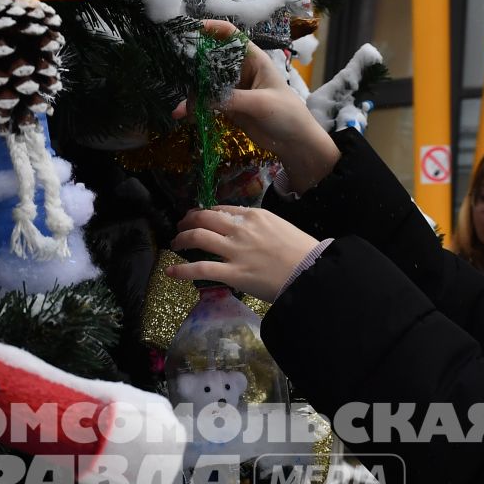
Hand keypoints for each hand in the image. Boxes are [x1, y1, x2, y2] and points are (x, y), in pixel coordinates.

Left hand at [167, 206, 320, 302]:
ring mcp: (235, 250)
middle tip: (181, 227)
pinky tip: (170, 273)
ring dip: (181, 239)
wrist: (312, 271)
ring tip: (175, 244)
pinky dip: (181, 270)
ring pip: (198, 236)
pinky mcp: (233, 273)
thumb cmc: (302, 251)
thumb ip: (260, 226)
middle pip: (204, 217)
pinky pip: (200, 268)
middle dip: (188, 220)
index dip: (206, 214)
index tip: (199, 219)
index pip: (221, 210)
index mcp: (254, 215)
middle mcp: (240, 228)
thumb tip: (247, 230)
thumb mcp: (281, 226)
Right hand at [177, 20, 340, 190]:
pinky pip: (207, 102)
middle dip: (193, 63)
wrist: (295, 142)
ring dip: (192, 91)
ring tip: (182, 106)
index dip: (210, 28)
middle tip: (173, 68)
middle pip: (212, 58)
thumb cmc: (286, 114)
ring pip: (206, 83)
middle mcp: (240, 70)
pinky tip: (183, 115)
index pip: (229, 35)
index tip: (188, 30)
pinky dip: (195, 107)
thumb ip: (231, 99)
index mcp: (252, 59)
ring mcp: (233, 89)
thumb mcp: (260, 103)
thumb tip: (199, 100)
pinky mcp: (228, 106)